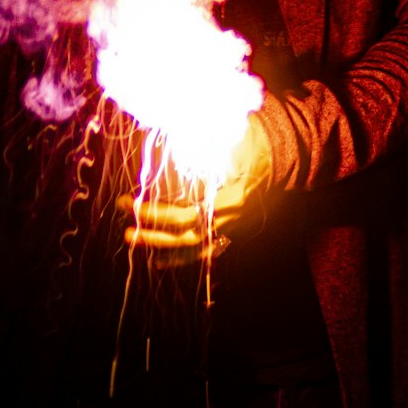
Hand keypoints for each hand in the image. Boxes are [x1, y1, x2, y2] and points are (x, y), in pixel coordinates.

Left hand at [117, 113, 271, 265]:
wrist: (280, 159)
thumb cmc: (253, 148)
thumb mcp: (232, 145)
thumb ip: (203, 152)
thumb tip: (170, 151)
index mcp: (229, 200)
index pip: (186, 213)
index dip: (158, 211)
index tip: (134, 201)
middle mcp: (229, 220)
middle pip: (186, 233)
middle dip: (153, 228)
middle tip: (127, 220)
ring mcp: (231, 229)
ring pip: (192, 247)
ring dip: (161, 245)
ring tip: (133, 239)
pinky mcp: (230, 232)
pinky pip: (203, 254)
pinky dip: (180, 260)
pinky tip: (157, 262)